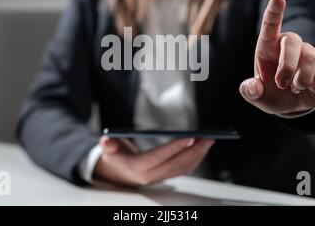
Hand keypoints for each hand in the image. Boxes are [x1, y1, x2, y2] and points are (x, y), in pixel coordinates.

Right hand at [92, 136, 213, 186]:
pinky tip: (202, 147)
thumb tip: (105, 140)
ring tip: (209, 140)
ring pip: (183, 168)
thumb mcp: (108, 150)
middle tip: (208, 137)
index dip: (174, 147)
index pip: (159, 157)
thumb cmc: (114, 156)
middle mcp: (150, 175)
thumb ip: (108, 145)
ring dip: (198, 155)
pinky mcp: (166, 175)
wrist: (116, 174)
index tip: (189, 137)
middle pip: (176, 164)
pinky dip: (196, 159)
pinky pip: (184, 169)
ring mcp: (160, 177)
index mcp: (137, 167)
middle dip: (194, 151)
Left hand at [239, 0, 314, 115]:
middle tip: (281, 85)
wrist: (294, 102)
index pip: (270, 25)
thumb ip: (250, 92)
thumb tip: (252, 87)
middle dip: (287, 66)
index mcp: (267, 46)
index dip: (274, 11)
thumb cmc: (271, 93)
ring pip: (310, 57)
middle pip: (292, 40)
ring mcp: (307, 50)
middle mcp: (287, 43)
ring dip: (301, 80)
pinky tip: (310, 89)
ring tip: (295, 88)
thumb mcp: (257, 96)